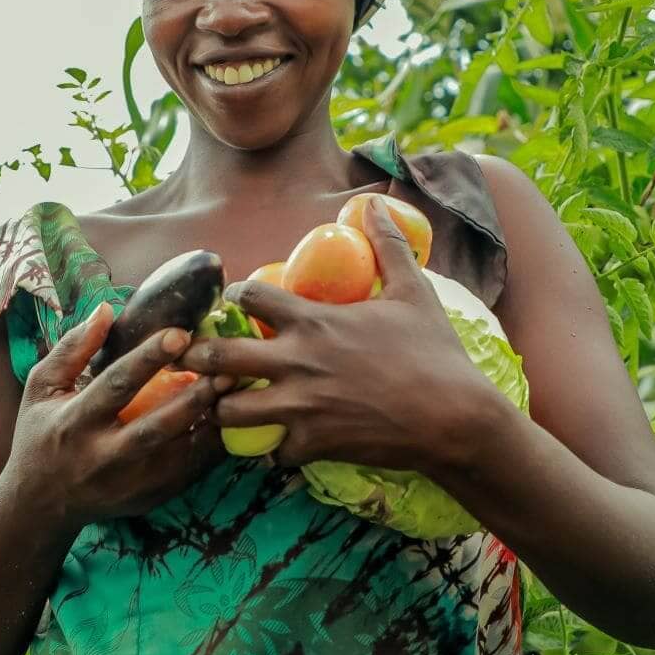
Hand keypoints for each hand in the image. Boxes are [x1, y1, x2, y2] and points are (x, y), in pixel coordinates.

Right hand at [10, 303, 231, 525]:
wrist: (41, 505)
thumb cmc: (41, 434)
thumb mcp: (42, 388)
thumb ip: (72, 349)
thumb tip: (107, 309)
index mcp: (75, 422)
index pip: (116, 386)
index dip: (148, 359)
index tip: (180, 333)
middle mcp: (103, 456)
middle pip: (157, 427)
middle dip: (195, 397)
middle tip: (227, 367)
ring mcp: (129, 483)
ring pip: (180, 454)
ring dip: (212, 423)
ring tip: (237, 391)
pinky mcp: (148, 499)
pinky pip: (189, 473)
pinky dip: (211, 448)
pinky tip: (229, 421)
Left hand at [179, 201, 505, 472]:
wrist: (454, 417)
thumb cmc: (435, 352)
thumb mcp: (414, 291)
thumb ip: (389, 247)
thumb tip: (375, 204)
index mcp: (315, 320)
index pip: (248, 295)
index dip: (236, 295)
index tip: (237, 301)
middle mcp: (297, 361)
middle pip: (218, 357)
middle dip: (199, 356)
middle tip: (201, 358)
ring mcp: (301, 406)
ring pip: (229, 411)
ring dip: (226, 406)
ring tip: (233, 402)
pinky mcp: (313, 444)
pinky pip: (271, 450)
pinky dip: (273, 445)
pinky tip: (283, 438)